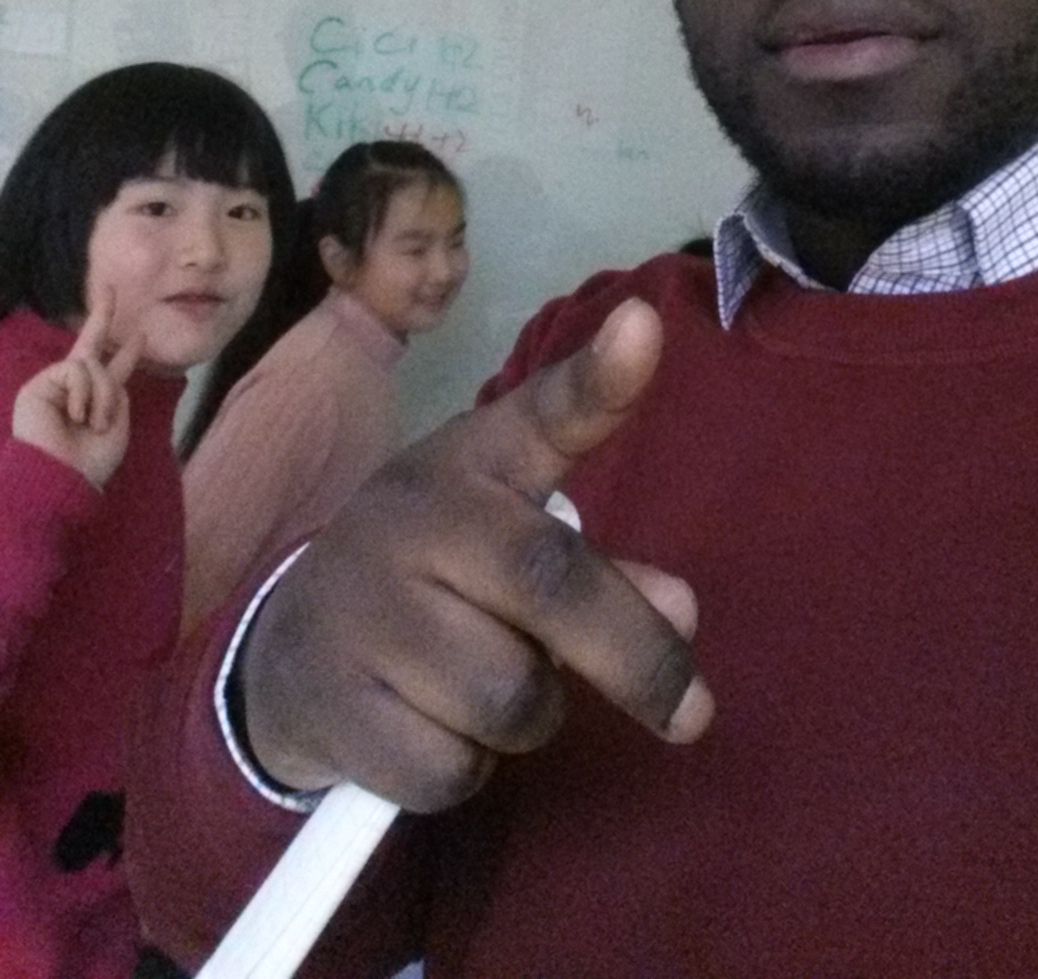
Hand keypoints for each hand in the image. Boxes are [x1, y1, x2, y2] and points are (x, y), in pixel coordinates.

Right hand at [11, 291, 142, 489]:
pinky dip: (84, 392)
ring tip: (95, 423)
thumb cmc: (91, 459)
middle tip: (110, 289)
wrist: (60, 477)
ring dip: (102, 394)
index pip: (114, 369)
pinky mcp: (39, 385)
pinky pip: (75, 370)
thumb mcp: (116, 422)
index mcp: (98, 402)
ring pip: (92, 365)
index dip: (128, 351)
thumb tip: (102, 367)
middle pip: (90, 344)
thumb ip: (114, 389)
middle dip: (101, 316)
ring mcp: (55, 385)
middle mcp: (76, 390)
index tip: (141, 333)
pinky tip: (77, 415)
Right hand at [242, 298, 713, 809]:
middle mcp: (413, 517)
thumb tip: (681, 607)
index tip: (646, 326)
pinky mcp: (334, 704)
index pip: (538, 411)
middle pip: (553, 584)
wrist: (287, 648)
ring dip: (528, 720)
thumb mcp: (506, 549)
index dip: (598, 376)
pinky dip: (465, 769)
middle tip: (691, 710)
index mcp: (466, 466)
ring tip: (490, 690)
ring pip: (510, 697)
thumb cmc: (431, 581)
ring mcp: (363, 609)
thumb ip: (600, 572)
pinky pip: (452, 769)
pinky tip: (431, 729)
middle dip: (637, 658)